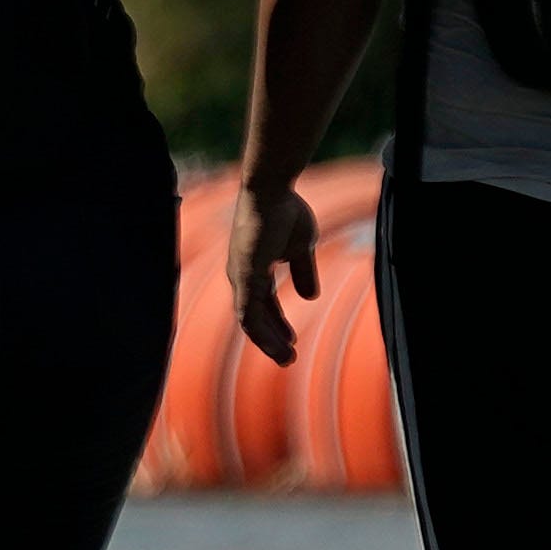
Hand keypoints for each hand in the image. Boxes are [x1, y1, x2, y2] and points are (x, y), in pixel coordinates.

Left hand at [227, 177, 318, 362]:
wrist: (273, 191)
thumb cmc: (285, 211)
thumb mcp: (300, 247)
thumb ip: (302, 271)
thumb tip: (310, 296)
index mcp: (252, 271)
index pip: (262, 306)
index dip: (276, 325)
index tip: (292, 342)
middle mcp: (241, 276)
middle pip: (253, 318)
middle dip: (271, 340)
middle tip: (288, 358)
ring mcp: (240, 276)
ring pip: (250, 320)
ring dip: (268, 342)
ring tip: (287, 358)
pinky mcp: (244, 275)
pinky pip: (249, 311)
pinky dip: (262, 330)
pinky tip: (277, 344)